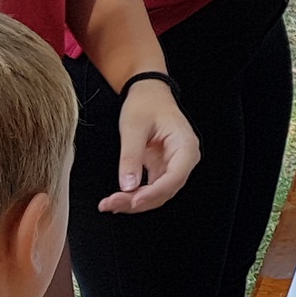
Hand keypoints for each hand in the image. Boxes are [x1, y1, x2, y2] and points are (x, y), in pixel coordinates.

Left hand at [101, 78, 199, 212]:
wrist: (147, 93)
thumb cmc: (146, 103)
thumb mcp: (134, 127)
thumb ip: (131, 156)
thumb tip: (127, 185)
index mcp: (185, 146)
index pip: (174, 177)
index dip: (154, 193)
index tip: (132, 201)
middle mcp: (184, 159)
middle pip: (166, 190)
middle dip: (139, 201)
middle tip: (112, 204)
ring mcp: (173, 165)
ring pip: (158, 193)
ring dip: (135, 201)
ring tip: (110, 203)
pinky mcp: (161, 168)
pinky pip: (150, 188)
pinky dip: (134, 195)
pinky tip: (117, 198)